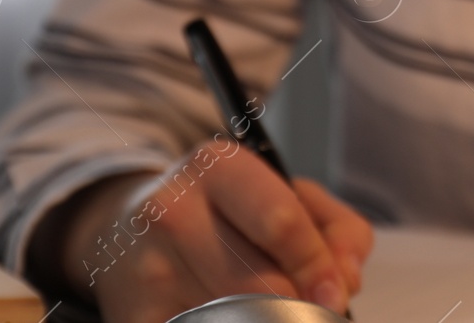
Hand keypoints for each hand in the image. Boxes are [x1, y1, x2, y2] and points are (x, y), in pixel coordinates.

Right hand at [55, 141, 372, 322]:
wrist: (127, 233)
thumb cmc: (227, 215)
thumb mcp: (286, 195)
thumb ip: (337, 229)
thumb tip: (346, 280)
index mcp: (219, 166)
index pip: (281, 222)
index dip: (317, 266)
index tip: (335, 294)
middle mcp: (174, 210)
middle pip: (261, 282)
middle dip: (297, 305)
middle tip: (310, 311)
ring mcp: (148, 268)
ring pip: (233, 316)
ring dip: (264, 318)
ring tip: (266, 306)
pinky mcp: (133, 316)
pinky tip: (230, 313)